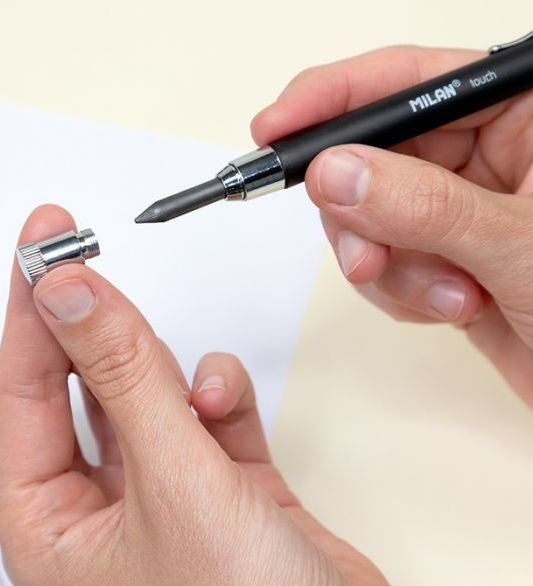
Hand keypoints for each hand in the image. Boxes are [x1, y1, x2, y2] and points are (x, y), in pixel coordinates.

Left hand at [0, 204, 453, 585]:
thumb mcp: (174, 481)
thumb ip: (121, 376)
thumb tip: (65, 296)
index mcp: (49, 528)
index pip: (22, 394)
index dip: (29, 311)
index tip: (40, 241)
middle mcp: (98, 511)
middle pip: (75, 387)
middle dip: (89, 329)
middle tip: (86, 257)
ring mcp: (162, 496)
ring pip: (141, 394)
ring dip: (159, 368)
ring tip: (175, 373)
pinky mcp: (219, 487)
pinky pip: (200, 414)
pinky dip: (213, 396)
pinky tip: (221, 404)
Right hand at [252, 46, 532, 405]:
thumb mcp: (518, 246)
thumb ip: (423, 206)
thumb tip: (335, 172)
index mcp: (523, 113)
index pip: (408, 81)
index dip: (331, 101)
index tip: (273, 129)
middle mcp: (485, 155)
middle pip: (371, 158)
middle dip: (361, 216)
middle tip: (367, 257)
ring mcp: (456, 210)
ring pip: (367, 219)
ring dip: (389, 267)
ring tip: (443, 296)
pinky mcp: (440, 257)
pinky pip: (382, 264)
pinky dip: (402, 294)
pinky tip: (450, 308)